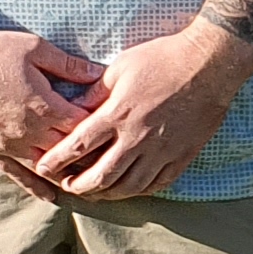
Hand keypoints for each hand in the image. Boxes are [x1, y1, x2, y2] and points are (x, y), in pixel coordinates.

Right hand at [0, 25, 105, 177]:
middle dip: (89, 157)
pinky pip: (15, 174)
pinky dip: (34, 187)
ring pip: (45, 169)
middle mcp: (28, 131)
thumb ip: (69, 65)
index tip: (115, 130)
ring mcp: (8, 144)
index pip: (82, 127)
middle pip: (67, 153)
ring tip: (89, 184)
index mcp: (43, 106)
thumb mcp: (35, 48)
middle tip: (111, 162)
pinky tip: (50, 197)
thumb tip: (100, 74)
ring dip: (66, 176)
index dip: (101, 129)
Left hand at [37, 18, 252, 199]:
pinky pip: (157, 184)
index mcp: (118, 113)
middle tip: (67, 188)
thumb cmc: (163, 59)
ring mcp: (161, 150)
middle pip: (101, 175)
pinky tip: (130, 189)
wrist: (210, 64)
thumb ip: (95, 92)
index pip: (78, 145)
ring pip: (129, 187)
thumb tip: (73, 107)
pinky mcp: (182, 155)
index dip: (56, 160)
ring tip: (95, 193)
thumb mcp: (121, 67)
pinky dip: (139, 191)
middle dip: (78, 186)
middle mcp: (138, 137)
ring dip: (107, 194)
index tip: (42, 168)